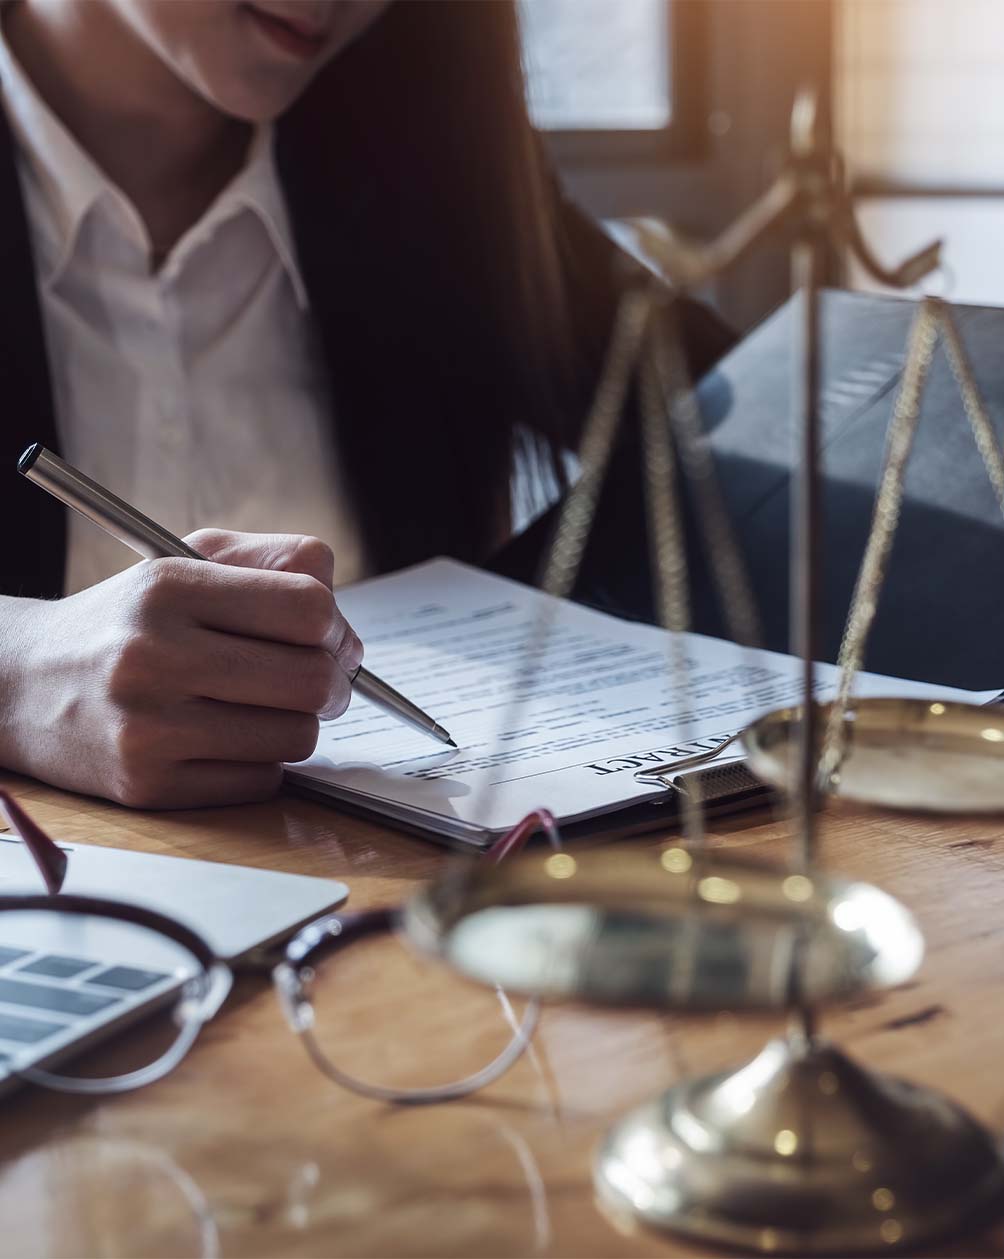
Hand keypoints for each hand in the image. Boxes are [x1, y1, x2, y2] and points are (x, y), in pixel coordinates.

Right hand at [0, 532, 362, 807]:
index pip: (307, 607)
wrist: (18, 684)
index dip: (337, 627)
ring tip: (266, 709)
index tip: (331, 639)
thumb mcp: (183, 561)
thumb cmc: (126, 620)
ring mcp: (148, 726)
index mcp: (169, 586)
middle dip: (334, 683)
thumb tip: (342, 616)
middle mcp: (154, 654)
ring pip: (296, 736)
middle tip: (321, 683)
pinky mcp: (146, 785)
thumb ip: (272, 561)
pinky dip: (261, 762)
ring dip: (298, 725)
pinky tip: (228, 740)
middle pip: (312, 679)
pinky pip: (261, 781)